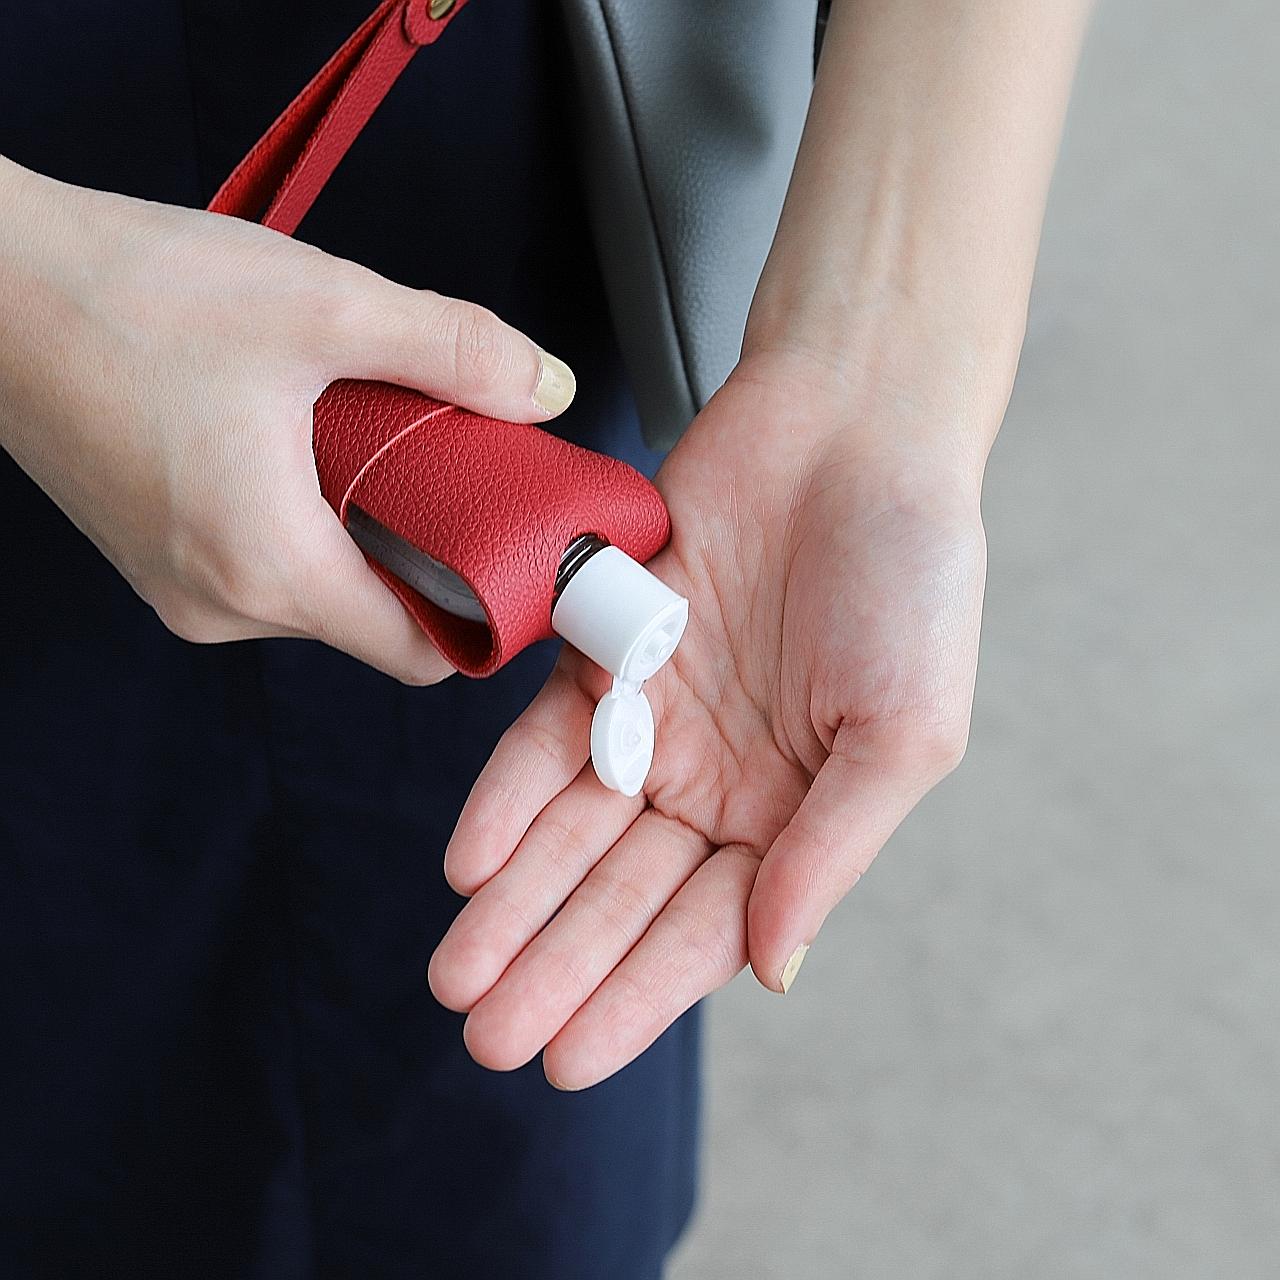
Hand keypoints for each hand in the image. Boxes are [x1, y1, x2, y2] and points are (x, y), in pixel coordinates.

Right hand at [0, 157, 574, 682]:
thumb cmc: (122, 294)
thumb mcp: (322, 306)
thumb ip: (454, 350)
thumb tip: (546, 388)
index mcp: (269, 568)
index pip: (419, 655)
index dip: (485, 613)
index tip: (515, 557)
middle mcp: (220, 604)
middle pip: (375, 620)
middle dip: (428, 554)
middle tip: (452, 468)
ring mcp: (180, 587)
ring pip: (321, 591)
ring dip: (364, 530)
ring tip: (369, 439)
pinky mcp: (157, 556)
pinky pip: (266, 565)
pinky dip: (308, 520)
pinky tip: (306, 444)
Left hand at [429, 345, 990, 1087]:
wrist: (854, 432)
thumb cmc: (911, 580)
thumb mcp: (904, 735)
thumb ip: (828, 851)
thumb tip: (772, 969)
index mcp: (798, 810)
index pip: (705, 929)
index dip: (636, 997)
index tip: (565, 1060)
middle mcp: (721, 775)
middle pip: (623, 894)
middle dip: (556, 966)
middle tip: (483, 1038)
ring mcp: (659, 713)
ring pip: (571, 830)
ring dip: (515, 903)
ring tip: (457, 974)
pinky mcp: (607, 644)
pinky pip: (547, 734)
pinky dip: (508, 796)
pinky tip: (470, 863)